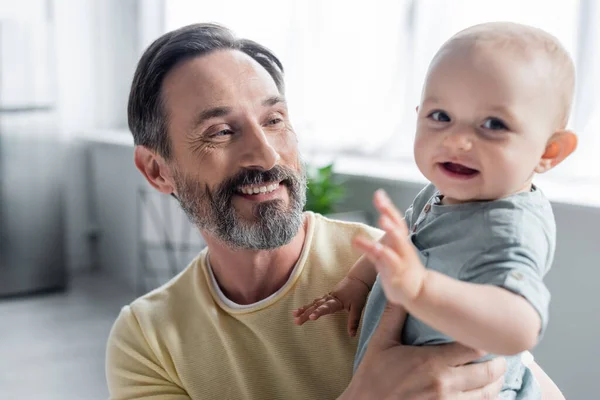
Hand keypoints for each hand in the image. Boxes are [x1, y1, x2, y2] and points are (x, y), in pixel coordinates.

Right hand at [293, 276, 369, 335]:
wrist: (357, 278)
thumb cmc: (358, 293)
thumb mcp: (358, 307)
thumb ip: (353, 321)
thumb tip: (352, 335)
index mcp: (336, 301)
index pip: (326, 308)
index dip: (318, 312)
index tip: (311, 318)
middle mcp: (329, 298)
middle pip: (316, 306)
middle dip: (305, 313)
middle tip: (296, 321)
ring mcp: (327, 296)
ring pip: (314, 303)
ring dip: (304, 308)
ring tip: (294, 314)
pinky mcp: (327, 296)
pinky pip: (316, 301)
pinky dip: (308, 305)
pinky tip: (302, 309)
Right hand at [340, 303, 505, 399]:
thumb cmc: (372, 377)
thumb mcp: (381, 343)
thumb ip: (394, 316)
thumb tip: (399, 290)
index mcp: (432, 361)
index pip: (474, 348)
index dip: (484, 341)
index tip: (485, 335)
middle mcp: (444, 383)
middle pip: (489, 372)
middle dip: (498, 364)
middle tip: (500, 357)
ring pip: (487, 394)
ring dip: (496, 384)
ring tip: (496, 375)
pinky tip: (484, 394)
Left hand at [353, 189, 426, 305]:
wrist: (419, 292)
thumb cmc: (403, 269)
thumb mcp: (394, 249)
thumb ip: (387, 236)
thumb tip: (384, 216)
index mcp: (401, 241)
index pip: (395, 220)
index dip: (387, 207)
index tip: (379, 193)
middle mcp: (402, 247)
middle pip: (397, 226)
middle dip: (389, 211)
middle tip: (380, 199)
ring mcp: (401, 259)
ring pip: (397, 242)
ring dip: (391, 230)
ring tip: (382, 217)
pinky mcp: (397, 272)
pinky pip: (389, 262)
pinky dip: (382, 253)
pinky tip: (374, 246)